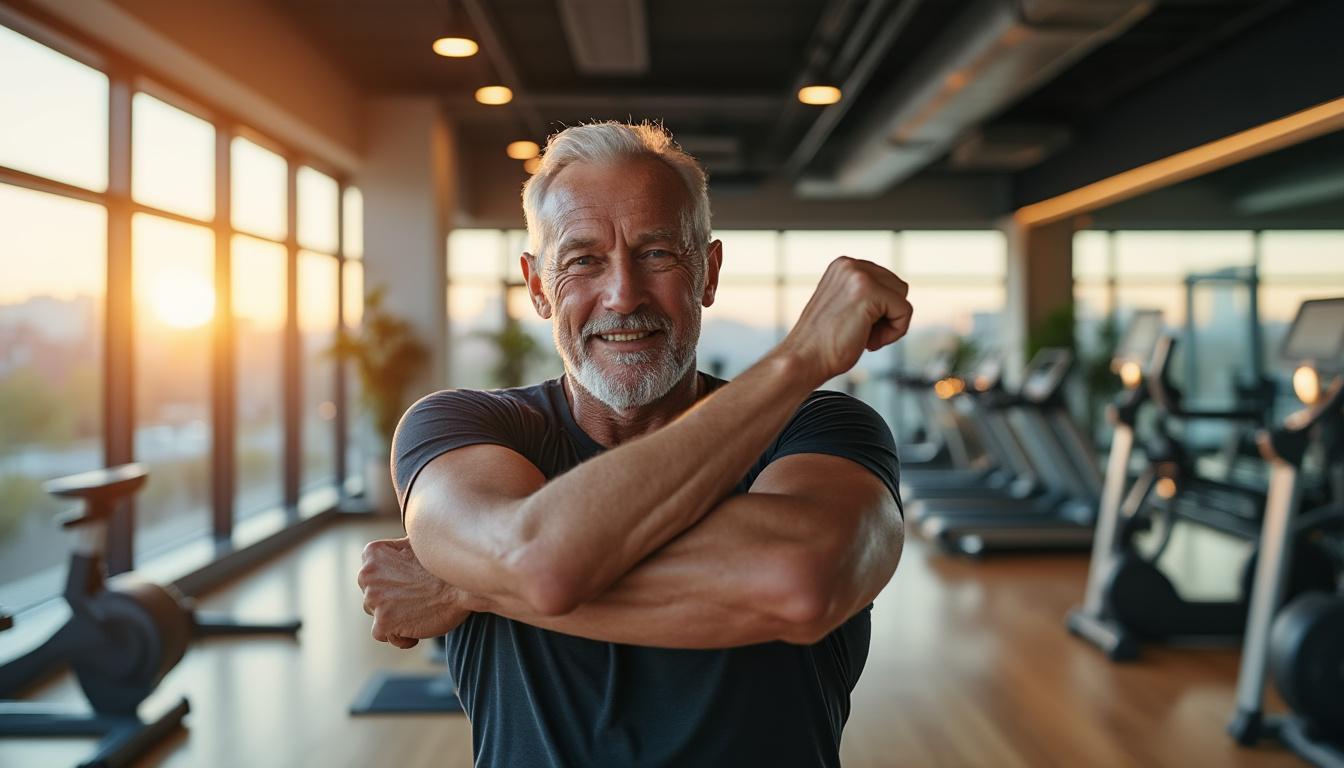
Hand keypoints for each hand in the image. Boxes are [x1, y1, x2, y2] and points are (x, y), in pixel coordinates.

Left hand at [358, 537, 472, 648]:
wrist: (463, 587)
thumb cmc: (445, 567)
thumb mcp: (418, 546)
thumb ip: (397, 550)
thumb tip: (396, 554)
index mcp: (373, 554)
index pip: (370, 574)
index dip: (389, 582)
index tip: (408, 584)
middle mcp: (367, 575)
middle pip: (370, 595)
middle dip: (389, 600)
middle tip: (416, 599)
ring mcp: (374, 599)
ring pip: (376, 614)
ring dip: (395, 617)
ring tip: (419, 613)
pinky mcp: (383, 622)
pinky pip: (382, 634)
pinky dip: (400, 636)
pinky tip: (417, 631)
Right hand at [776, 257, 911, 384]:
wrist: (803, 360)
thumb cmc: (822, 343)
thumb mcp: (843, 306)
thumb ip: (864, 294)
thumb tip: (896, 297)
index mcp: (843, 265)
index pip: (885, 281)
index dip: (879, 310)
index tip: (855, 326)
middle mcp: (849, 264)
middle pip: (898, 287)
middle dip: (885, 315)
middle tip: (860, 334)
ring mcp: (858, 275)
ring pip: (902, 297)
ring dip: (889, 324)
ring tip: (863, 337)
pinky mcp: (869, 291)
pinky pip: (905, 311)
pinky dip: (894, 332)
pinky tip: (869, 342)